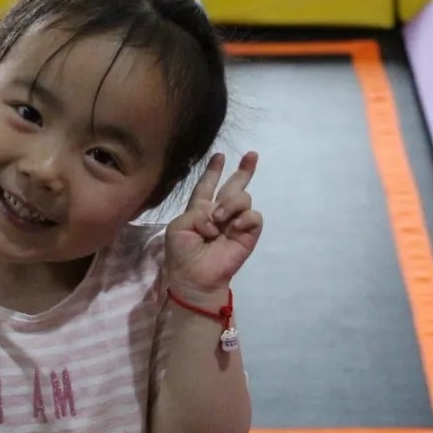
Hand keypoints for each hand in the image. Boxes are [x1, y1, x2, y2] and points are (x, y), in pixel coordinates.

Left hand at [164, 152, 261, 304]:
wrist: (196, 277)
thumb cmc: (182, 252)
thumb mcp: (179, 226)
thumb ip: (197, 211)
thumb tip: (219, 216)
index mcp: (200, 210)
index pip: (206, 186)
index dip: (212, 171)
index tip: (219, 155)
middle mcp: (219, 212)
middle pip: (233, 187)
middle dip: (244, 170)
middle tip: (252, 155)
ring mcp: (235, 222)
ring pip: (242, 197)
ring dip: (230, 204)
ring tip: (219, 220)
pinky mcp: (248, 233)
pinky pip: (253, 216)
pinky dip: (243, 219)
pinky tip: (233, 228)